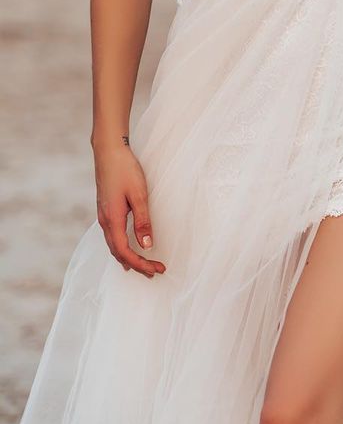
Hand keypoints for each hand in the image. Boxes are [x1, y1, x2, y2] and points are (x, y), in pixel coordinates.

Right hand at [94, 141, 165, 277]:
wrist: (108, 151)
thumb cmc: (125, 170)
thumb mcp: (138, 195)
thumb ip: (143, 221)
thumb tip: (147, 246)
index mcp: (112, 220)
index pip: (125, 252)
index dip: (141, 264)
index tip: (157, 269)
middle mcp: (105, 221)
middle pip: (118, 252)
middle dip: (136, 265)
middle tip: (155, 271)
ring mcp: (103, 216)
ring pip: (114, 245)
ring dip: (129, 257)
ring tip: (144, 266)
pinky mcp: (106, 210)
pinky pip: (112, 236)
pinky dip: (122, 247)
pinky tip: (129, 247)